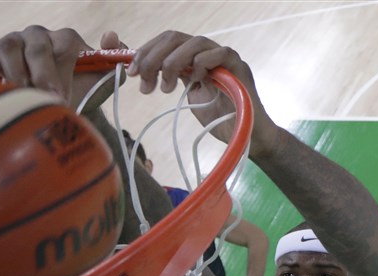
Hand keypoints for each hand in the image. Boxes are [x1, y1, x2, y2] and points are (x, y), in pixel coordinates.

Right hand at [0, 26, 125, 111]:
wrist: (57, 107)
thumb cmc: (79, 93)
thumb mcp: (103, 80)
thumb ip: (114, 59)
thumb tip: (111, 35)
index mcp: (66, 40)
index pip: (61, 46)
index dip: (59, 73)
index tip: (59, 97)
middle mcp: (39, 36)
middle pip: (35, 47)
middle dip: (39, 76)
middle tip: (42, 99)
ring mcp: (15, 41)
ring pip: (8, 45)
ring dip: (14, 73)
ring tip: (22, 94)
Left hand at [128, 31, 279, 157]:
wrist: (245, 136)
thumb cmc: (218, 117)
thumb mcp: (186, 96)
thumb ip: (171, 80)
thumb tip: (144, 72)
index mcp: (193, 56)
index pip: (165, 41)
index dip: (145, 51)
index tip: (131, 72)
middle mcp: (207, 52)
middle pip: (175, 37)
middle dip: (153, 56)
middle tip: (143, 80)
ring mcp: (224, 57)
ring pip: (194, 42)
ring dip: (173, 62)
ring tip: (165, 87)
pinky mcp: (238, 67)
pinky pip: (220, 54)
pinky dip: (202, 63)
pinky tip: (194, 80)